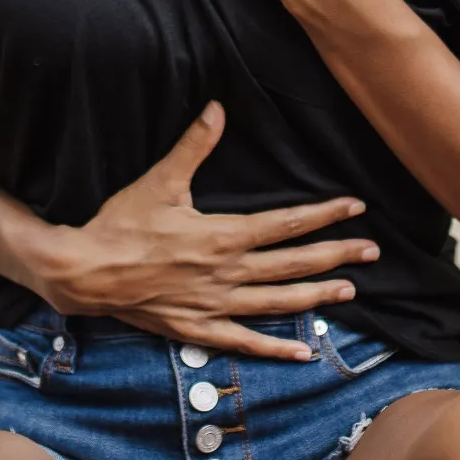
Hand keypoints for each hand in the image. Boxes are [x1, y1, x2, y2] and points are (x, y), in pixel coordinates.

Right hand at [34, 102, 378, 359]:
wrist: (87, 272)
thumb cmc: (122, 223)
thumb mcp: (160, 179)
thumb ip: (194, 145)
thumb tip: (217, 107)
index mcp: (222, 235)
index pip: (286, 224)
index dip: (323, 214)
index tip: (355, 207)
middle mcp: (227, 273)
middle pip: (293, 265)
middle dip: (335, 256)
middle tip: (372, 252)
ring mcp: (215, 305)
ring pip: (277, 303)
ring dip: (316, 297)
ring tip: (350, 291)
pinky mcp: (198, 328)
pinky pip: (244, 342)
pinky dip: (276, 348)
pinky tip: (304, 352)